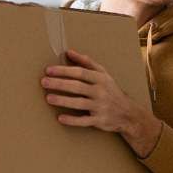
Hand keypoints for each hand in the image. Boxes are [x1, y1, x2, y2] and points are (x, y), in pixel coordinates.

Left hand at [42, 49, 161, 157]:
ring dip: (63, 100)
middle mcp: (100, 91)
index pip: (80, 72)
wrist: (128, 113)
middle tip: (44, 82)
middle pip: (77, 86)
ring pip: (79, 103)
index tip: (48, 70)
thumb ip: (86, 62)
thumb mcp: (103, 74)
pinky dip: (73, 120)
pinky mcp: (99, 120)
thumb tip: (69, 52)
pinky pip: (84, 121)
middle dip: (60, 84)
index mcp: (100, 79)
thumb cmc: (110, 90)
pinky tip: (60, 118)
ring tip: (48, 98)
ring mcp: (100, 106)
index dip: (64, 71)